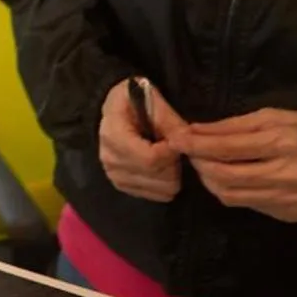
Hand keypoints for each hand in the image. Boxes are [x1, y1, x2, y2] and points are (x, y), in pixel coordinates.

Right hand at [99, 78, 187, 201]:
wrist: (118, 109)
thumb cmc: (135, 101)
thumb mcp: (152, 100)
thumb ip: (170, 122)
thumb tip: (187, 143)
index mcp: (113, 135)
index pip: (149, 159)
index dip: (172, 153)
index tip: (179, 141)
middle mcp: (109, 159)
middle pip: (157, 175)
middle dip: (174, 162)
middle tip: (172, 146)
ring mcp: (114, 175)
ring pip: (160, 189)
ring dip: (171, 173)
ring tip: (166, 155)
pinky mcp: (122, 186)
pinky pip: (156, 196)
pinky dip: (165, 183)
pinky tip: (161, 166)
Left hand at [181, 109, 296, 222]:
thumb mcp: (281, 115)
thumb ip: (238, 125)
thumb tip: (199, 130)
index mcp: (282, 143)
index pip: (224, 148)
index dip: (194, 144)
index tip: (176, 138)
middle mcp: (284, 175)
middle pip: (222, 177)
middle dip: (198, 165)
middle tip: (187, 152)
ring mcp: (289, 200)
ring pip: (232, 196)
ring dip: (211, 181)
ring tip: (205, 164)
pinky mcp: (291, 215)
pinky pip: (250, 204)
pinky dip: (233, 191)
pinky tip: (231, 177)